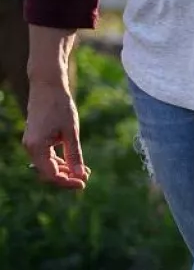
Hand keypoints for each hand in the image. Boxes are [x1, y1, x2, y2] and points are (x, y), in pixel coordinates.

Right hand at [23, 75, 88, 189]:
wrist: (48, 86)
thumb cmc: (60, 107)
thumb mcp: (71, 133)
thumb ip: (75, 155)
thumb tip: (80, 176)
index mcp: (37, 147)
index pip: (51, 175)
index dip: (68, 182)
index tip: (84, 183)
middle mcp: (30, 147)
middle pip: (48, 173)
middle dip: (67, 177)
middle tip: (86, 176)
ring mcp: (32, 144)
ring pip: (48, 166)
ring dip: (65, 170)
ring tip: (84, 170)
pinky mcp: (36, 140)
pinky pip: (47, 157)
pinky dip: (60, 162)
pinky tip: (75, 162)